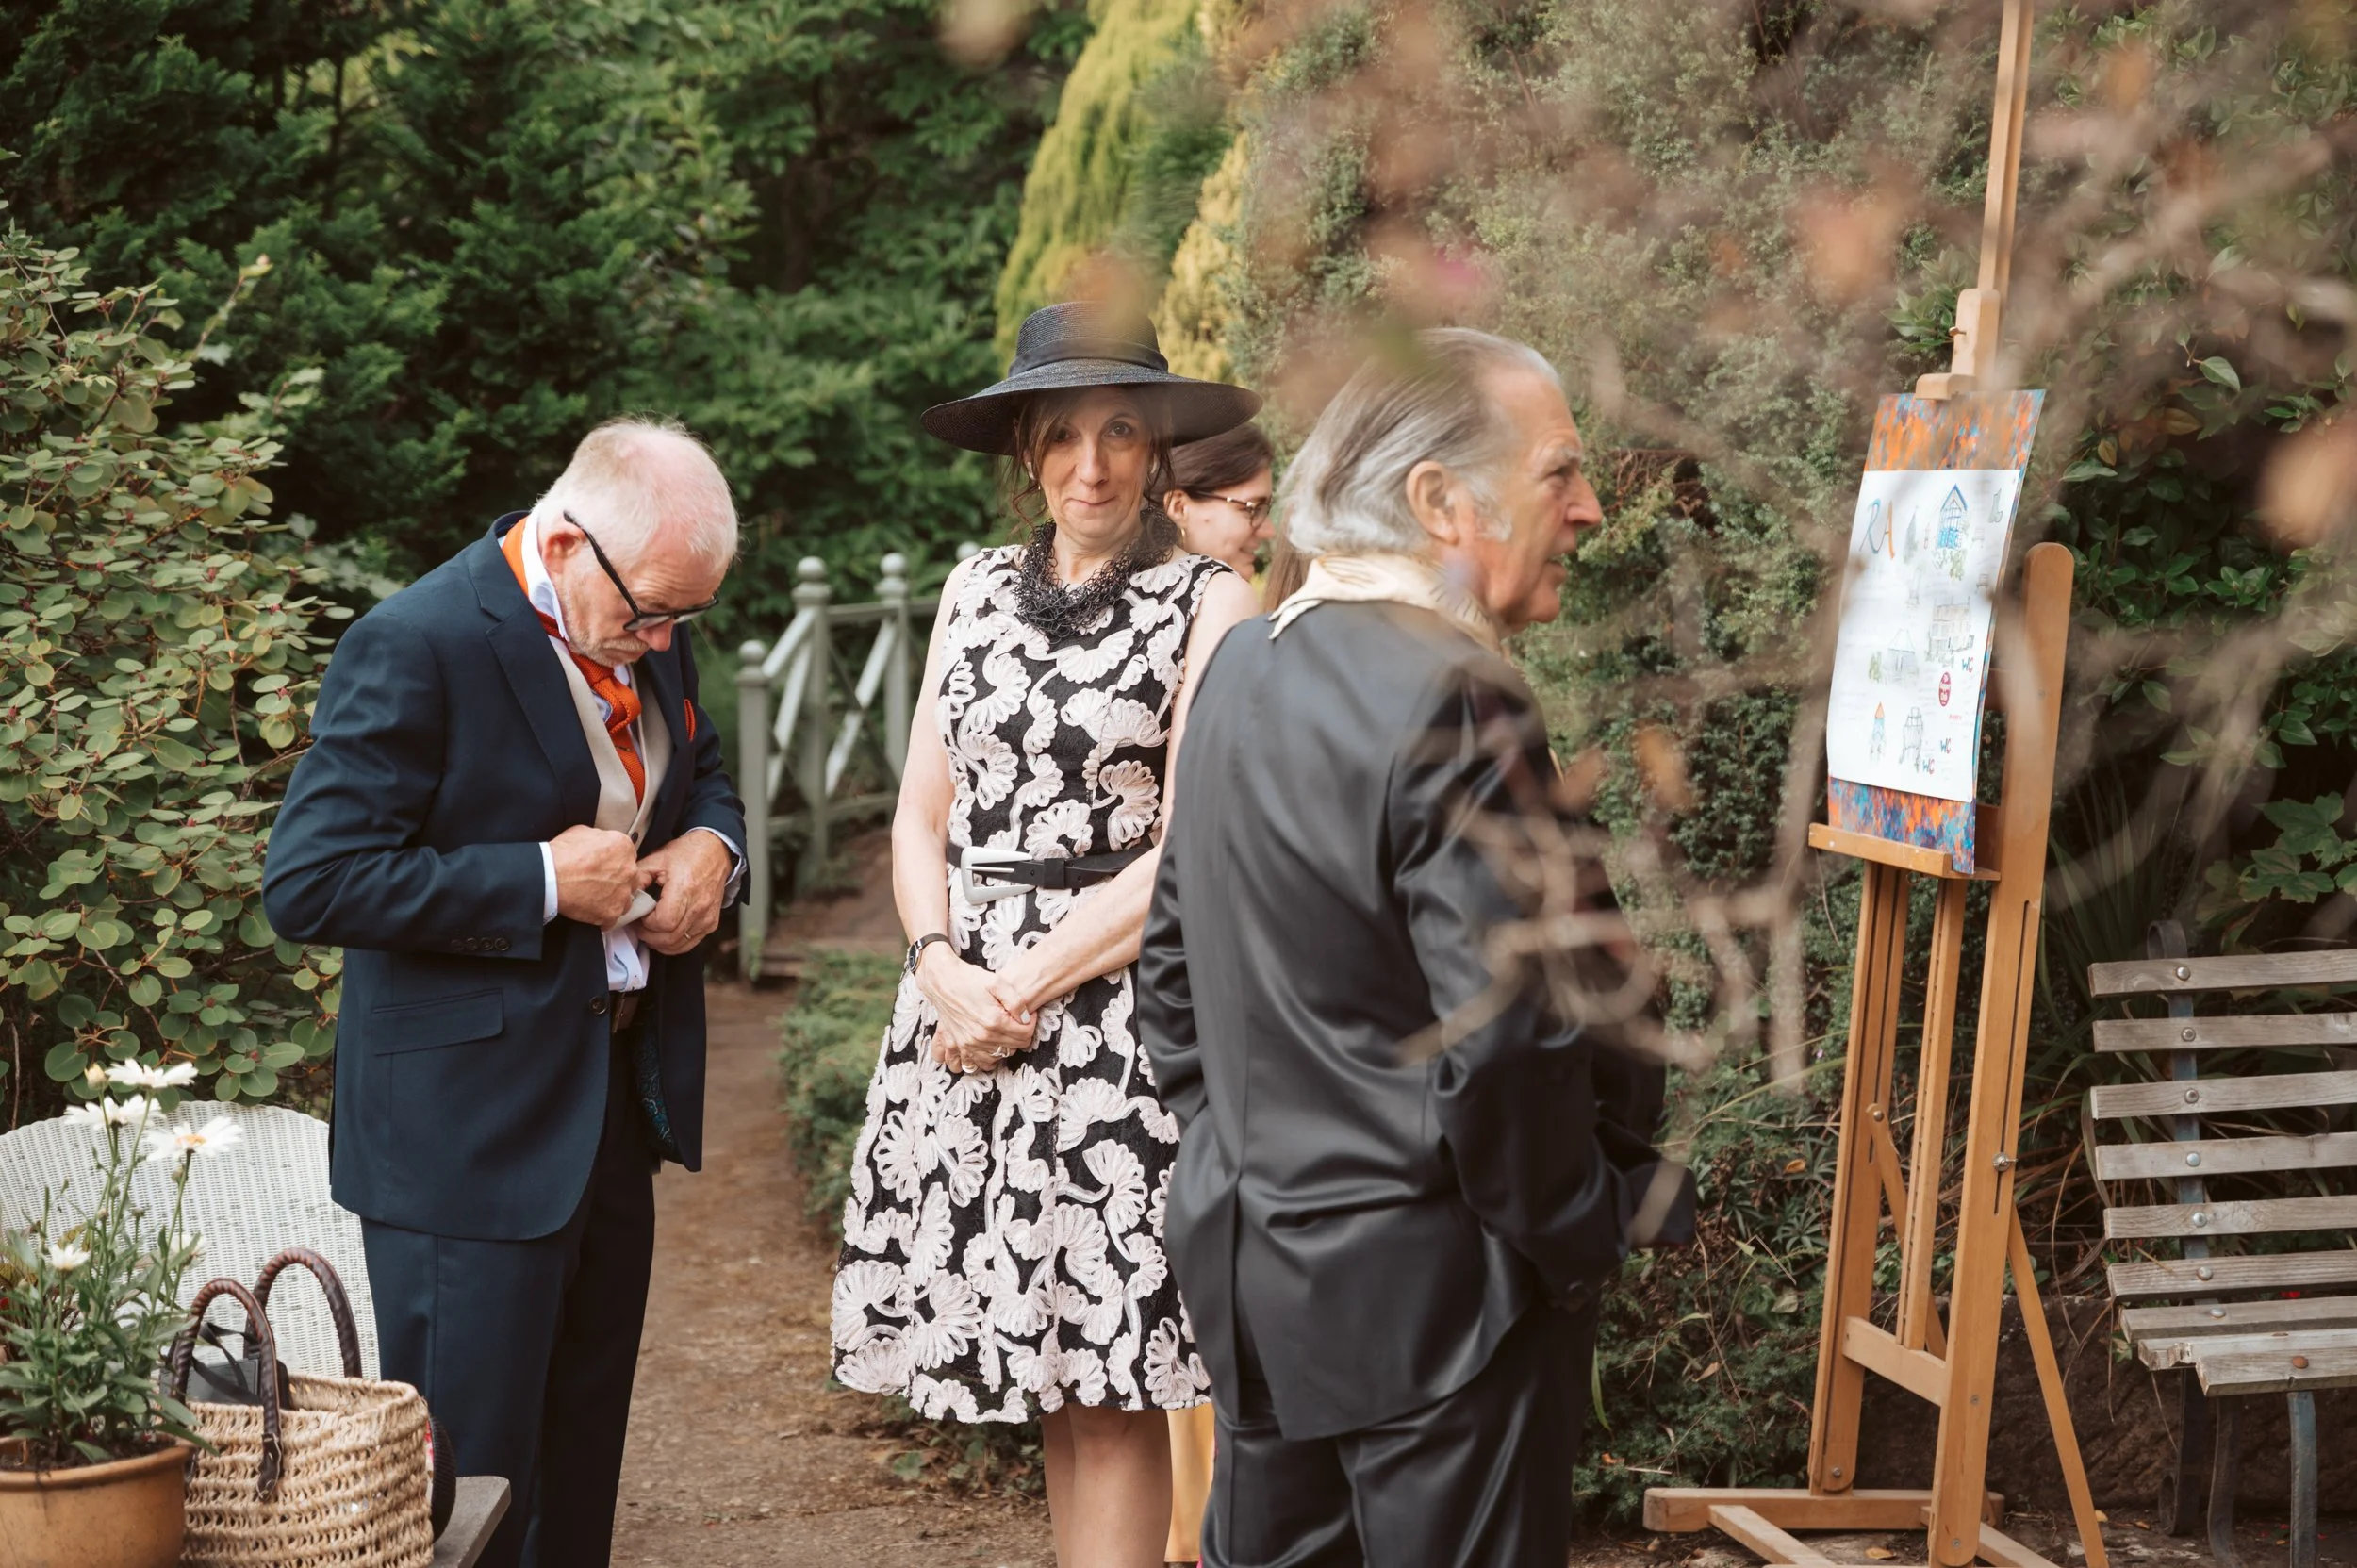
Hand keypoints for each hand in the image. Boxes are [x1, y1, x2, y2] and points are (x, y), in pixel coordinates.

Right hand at [551, 826, 647, 927]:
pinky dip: (602, 917)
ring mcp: (623, 893)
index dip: (616, 862)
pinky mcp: (612, 912)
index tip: (607, 867)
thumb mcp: (582, 832)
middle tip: (600, 883)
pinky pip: (612, 918)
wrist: (549, 876)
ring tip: (595, 899)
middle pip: (630, 878)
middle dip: (618, 881)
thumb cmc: (562, 854)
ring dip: (613, 900)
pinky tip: (590, 911)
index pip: (628, 856)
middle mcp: (629, 870)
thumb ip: (599, 838)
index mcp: (623, 847)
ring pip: (625, 900)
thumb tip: (598, 843)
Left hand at [635, 831, 734, 954]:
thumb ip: (638, 879)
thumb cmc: (688, 854)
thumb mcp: (657, 859)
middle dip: (649, 935)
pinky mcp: (711, 923)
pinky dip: (674, 943)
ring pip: (679, 945)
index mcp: (684, 889)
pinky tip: (665, 933)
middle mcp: (699, 906)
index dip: (646, 924)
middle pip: (669, 938)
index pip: (663, 923)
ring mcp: (706, 917)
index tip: (641, 915)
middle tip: (640, 925)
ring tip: (650, 930)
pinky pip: (690, 943)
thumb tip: (625, 897)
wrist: (715, 851)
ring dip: (660, 942)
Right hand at [916, 947, 1033, 1071]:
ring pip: (995, 1059)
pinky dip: (980, 1061)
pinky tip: (985, 1050)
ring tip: (1002, 1035)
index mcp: (994, 1021)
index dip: (1031, 1024)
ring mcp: (967, 1044)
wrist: (942, 980)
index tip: (1027, 1016)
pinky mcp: (955, 1045)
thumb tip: (1025, 1020)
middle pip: (1013, 1048)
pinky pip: (970, 1065)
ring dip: (1002, 1050)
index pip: (1025, 1035)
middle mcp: (981, 1037)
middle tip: (1015, 1022)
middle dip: (1019, 1035)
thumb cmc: (970, 979)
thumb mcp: (999, 983)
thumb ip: (1017, 1002)